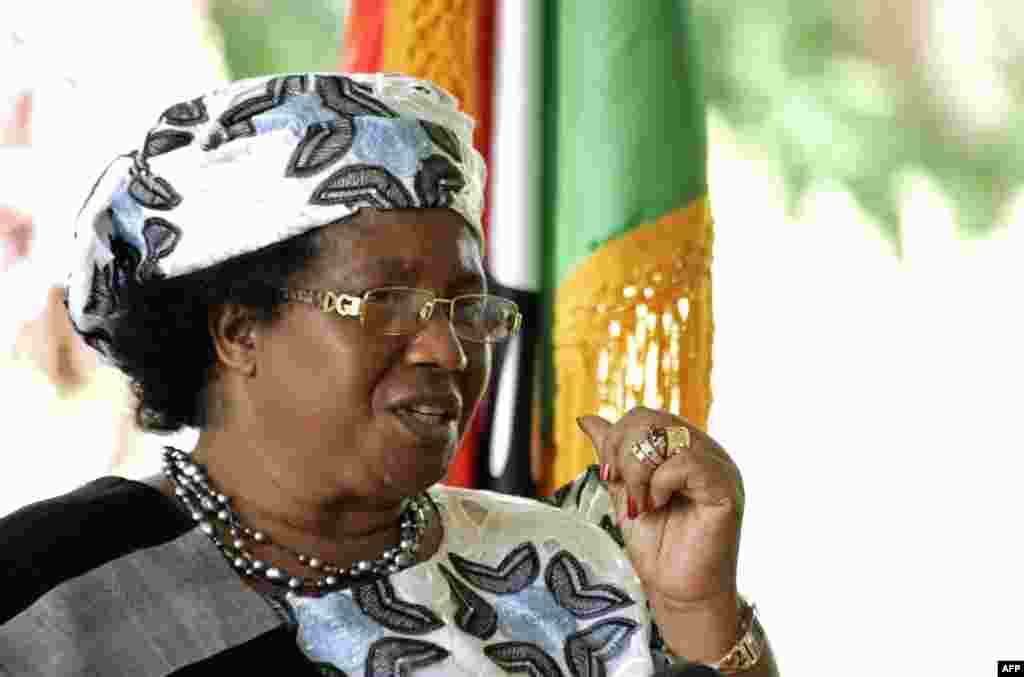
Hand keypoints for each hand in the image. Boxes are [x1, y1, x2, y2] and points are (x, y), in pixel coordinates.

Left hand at [578, 407, 744, 657]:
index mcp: (684, 447)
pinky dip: (660, 483)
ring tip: (642, 504)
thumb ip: (613, 454)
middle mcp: (705, 451)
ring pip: (667, 435)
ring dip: (639, 471)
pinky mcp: (726, 488)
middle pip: (652, 418)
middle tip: (623, 490)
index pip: (644, 415)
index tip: (609, 476)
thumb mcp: (624, 491)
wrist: (677, 590)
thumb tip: (587, 418)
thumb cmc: (656, 545)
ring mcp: (719, 467)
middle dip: (623, 453)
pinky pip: (686, 462)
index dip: (616, 439)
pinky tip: (659, 505)